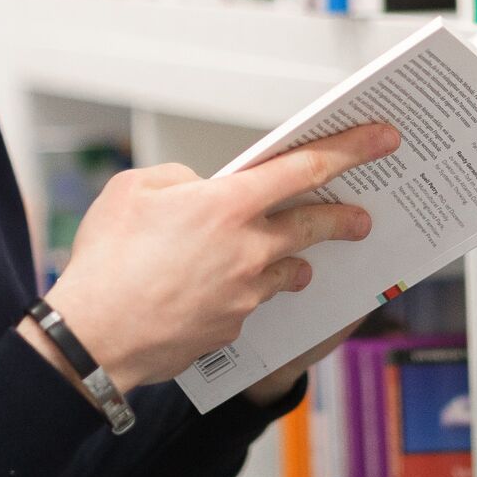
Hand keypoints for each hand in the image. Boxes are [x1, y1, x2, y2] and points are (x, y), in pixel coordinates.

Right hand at [37, 122, 399, 393]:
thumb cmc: (106, 261)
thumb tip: (200, 190)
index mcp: (228, 204)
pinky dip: (244, 293)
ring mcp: (245, 293)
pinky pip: (250, 303)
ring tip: (293, 261)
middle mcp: (248, 248)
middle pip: (313, 227)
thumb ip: (178, 179)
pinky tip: (218, 293)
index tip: (382, 139)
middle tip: (362, 219)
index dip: (350, 149)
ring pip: (285, 271)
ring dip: (292, 262)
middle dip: (344, 220)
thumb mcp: (134, 189)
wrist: (94, 337)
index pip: (305, 167)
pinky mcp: (233, 328)